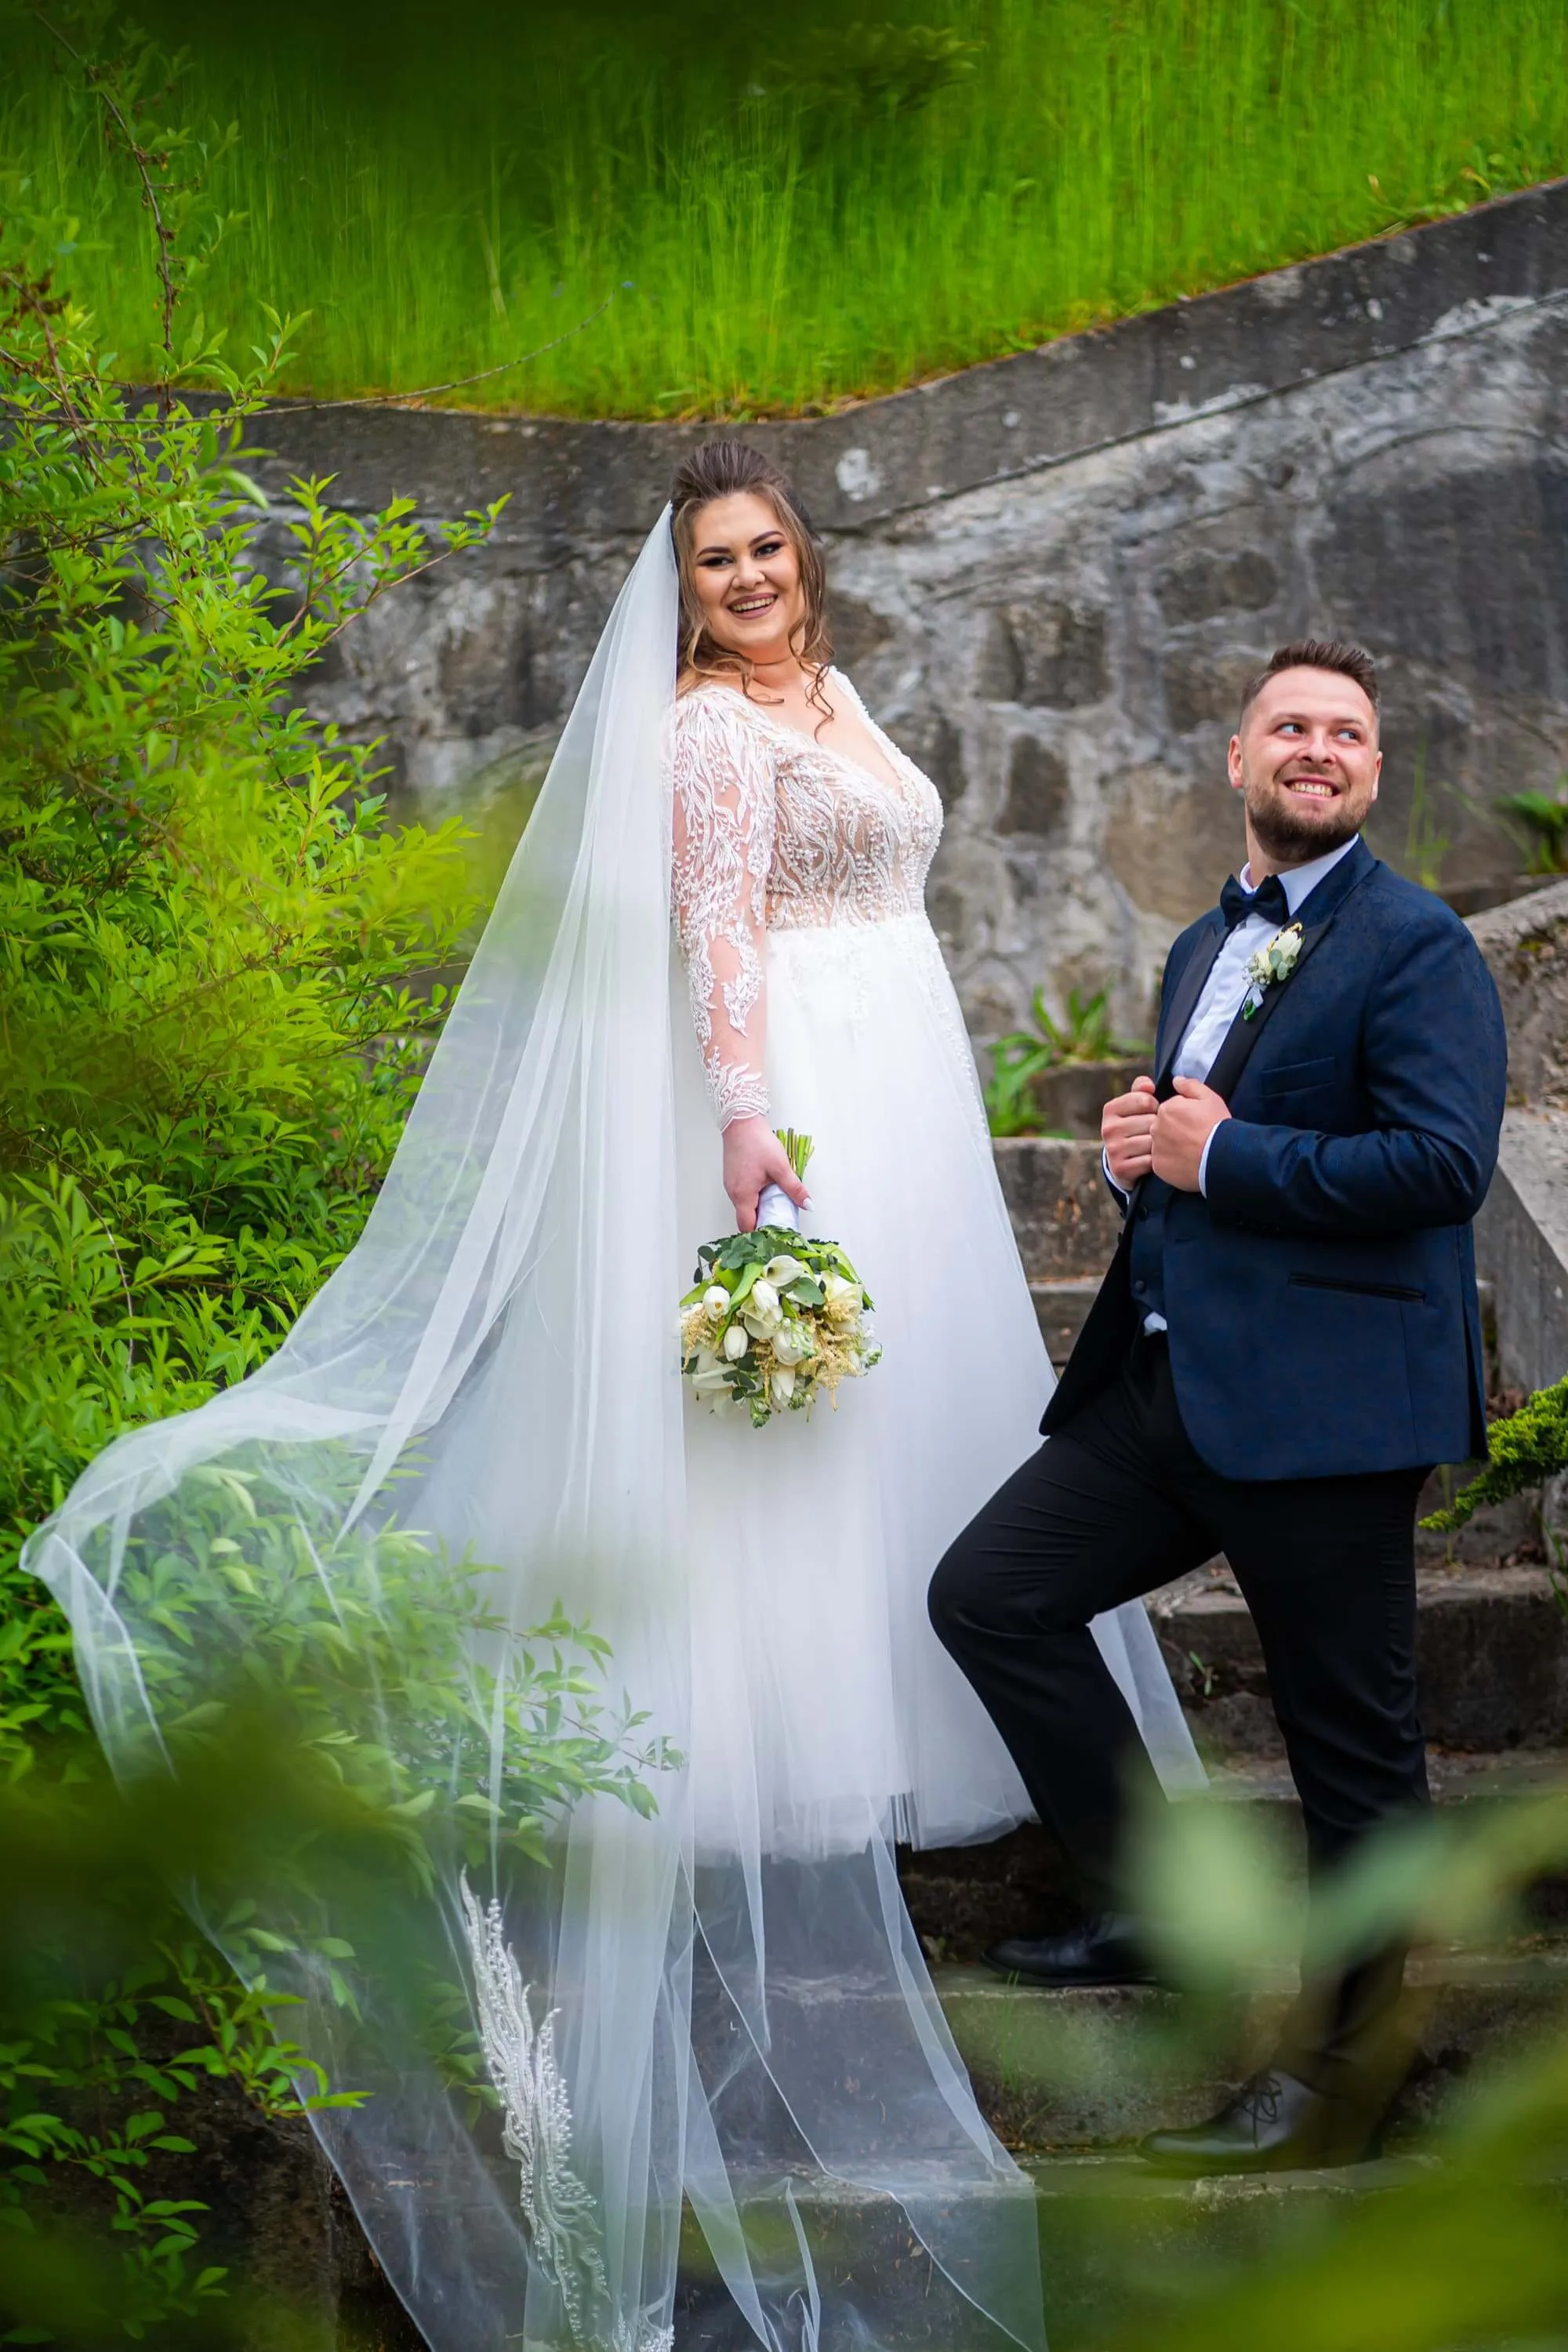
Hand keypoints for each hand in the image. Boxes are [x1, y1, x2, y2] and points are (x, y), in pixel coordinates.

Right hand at [722, 1116, 810, 1233]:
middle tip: (780, 1221)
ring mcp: (731, 1185)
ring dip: (759, 1209)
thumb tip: (808, 1205)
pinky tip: (767, 1192)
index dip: (761, 1233)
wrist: (741, 1122)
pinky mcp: (732, 1177)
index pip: (748, 1226)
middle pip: (745, 1218)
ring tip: (777, 1206)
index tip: (776, 1234)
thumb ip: (794, 1189)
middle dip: (762, 1222)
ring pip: (744, 1207)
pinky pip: (742, 1196)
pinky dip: (754, 1199)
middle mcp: (733, 1193)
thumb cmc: (758, 1142)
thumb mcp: (780, 1167)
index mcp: (742, 1195)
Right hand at [1102, 1075, 1156, 1187]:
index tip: (1153, 1114)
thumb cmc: (1134, 1128)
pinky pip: (1150, 1161)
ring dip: (1160, 1145)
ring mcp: (1113, 1149)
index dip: (1156, 1107)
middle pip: (1151, 1122)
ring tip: (1157, 1146)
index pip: (1146, 1100)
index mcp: (1110, 1109)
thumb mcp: (1134, 1107)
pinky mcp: (1120, 1168)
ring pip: (1152, 1142)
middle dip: (1160, 1128)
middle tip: (1157, 1133)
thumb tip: (1148, 1085)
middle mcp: (1108, 1128)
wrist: (1122, 1163)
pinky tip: (1155, 1161)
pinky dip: (1157, 1162)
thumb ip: (1141, 1090)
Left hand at [1151, 1077, 1229, 1192]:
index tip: (1197, 1124)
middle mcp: (1156, 1128)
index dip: (1185, 1117)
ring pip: (1161, 1145)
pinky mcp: (1158, 1167)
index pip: (1170, 1111)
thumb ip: (1190, 1085)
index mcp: (1166, 1109)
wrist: (1222, 1156)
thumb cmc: (1217, 1126)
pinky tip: (1187, 1162)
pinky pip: (1162, 1163)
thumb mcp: (1209, 1098)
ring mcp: (1156, 1148)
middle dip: (1175, 1131)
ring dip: (1172, 1147)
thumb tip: (1176, 1080)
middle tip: (1194, 1138)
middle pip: (1163, 1127)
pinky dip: (1172, 1163)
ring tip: (1192, 1151)